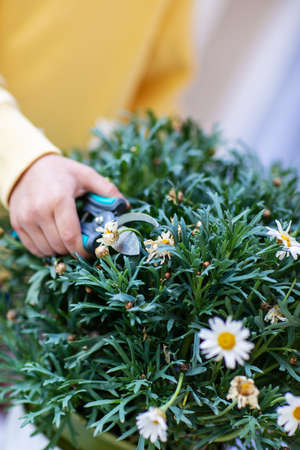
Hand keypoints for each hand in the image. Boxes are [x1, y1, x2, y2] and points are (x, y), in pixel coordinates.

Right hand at [9, 154, 125, 257]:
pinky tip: (54, 240)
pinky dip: (46, 250)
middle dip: (74, 250)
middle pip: (60, 246)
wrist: (27, 166)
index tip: (93, 251)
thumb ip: (107, 189)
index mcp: (59, 199)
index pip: (71, 236)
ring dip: (60, 251)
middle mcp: (39, 211)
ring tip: (68, 240)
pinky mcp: (17, 223)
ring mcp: (25, 219)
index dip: (84, 250)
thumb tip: (125, 206)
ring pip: (46, 250)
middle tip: (83, 244)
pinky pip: (33, 248)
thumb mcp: (86, 175)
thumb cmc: (60, 172)